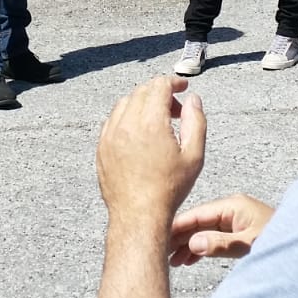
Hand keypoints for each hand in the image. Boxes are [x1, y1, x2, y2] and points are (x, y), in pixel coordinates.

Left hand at [96, 76, 206, 225]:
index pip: (159, 86)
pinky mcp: (102, 147)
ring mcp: (110, 135)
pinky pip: (112, 120)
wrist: (139, 215)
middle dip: (160, 92)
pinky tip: (139, 132)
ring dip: (142, 103)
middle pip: (142, 91)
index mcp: (150, 123)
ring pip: (125, 103)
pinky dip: (127, 116)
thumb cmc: (168, 190)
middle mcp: (127, 124)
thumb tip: (192, 100)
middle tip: (176, 110)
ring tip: (158, 122)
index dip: (174, 82)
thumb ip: (196, 122)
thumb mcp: (194, 156)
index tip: (183, 87)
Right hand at [168, 193, 274, 265]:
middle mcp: (231, 209)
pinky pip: (213, 238)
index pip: (197, 214)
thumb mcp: (248, 244)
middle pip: (198, 222)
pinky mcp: (238, 232)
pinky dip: (201, 248)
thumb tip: (193, 243)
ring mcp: (234, 220)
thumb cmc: (278, 241)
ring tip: (173, 262)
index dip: (177, 226)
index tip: (158, 237)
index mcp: (232, 205)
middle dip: (180, 237)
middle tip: (161, 254)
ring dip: (188, 245)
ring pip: (203, 231)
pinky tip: (189, 259)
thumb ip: (221, 244)